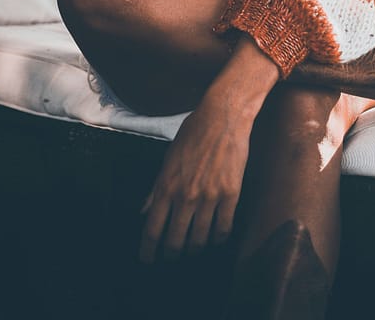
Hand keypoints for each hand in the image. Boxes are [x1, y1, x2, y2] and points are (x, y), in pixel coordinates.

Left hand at [138, 37, 278, 263]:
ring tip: (193, 249)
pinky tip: (215, 239)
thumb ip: (156, 187)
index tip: (147, 260)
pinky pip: (223, 228)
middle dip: (171, 254)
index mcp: (167, 185)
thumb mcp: (169, 157)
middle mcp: (186, 195)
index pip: (152, 228)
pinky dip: (218, 238)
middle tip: (171, 258)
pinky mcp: (230, 194)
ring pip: (199, 239)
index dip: (148, 250)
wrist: (224, 116)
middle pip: (175, 241)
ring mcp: (209, 196)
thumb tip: (144, 210)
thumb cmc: (194, 132)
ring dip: (195, 249)